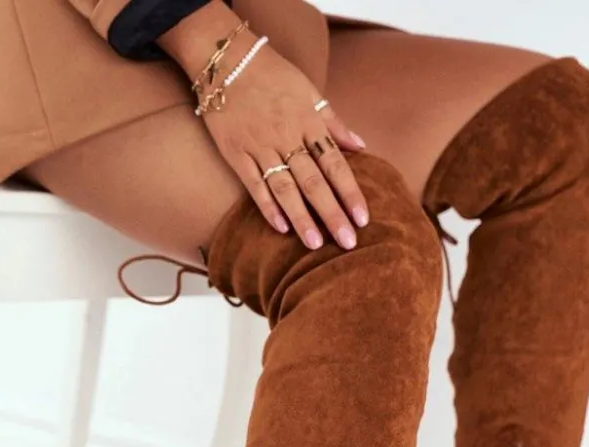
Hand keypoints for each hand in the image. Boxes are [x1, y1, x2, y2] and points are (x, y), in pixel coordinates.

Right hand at [161, 6, 368, 250]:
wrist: (224, 59)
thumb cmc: (271, 74)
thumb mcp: (308, 90)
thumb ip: (333, 121)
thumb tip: (361, 145)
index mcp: (308, 121)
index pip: (335, 163)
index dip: (350, 192)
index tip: (363, 218)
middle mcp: (286, 136)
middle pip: (314, 182)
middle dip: (332, 214)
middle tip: (347, 242)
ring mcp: (259, 146)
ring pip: (285, 188)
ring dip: (302, 218)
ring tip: (315, 244)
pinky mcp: (236, 153)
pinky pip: (254, 185)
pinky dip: (267, 206)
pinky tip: (281, 228)